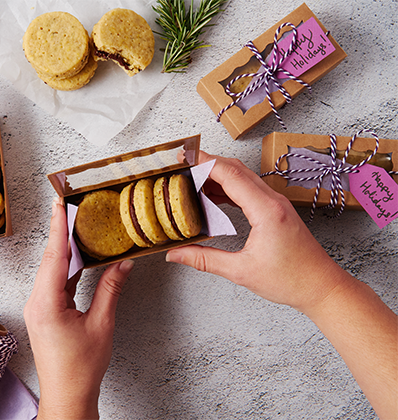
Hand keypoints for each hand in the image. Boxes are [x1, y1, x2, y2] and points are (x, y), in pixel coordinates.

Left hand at [24, 197, 132, 419]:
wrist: (67, 395)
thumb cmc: (81, 367)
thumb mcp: (101, 324)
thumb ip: (111, 289)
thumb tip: (123, 263)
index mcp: (47, 303)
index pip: (54, 257)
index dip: (58, 229)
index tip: (60, 205)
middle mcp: (37, 302)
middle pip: (51, 260)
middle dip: (60, 232)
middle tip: (68, 206)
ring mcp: (39, 307)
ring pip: (52, 270)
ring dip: (64, 249)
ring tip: (74, 225)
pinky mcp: (45, 312)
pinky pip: (55, 283)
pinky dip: (66, 268)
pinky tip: (77, 257)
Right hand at [167, 152, 396, 417]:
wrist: (322, 287)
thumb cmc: (290, 280)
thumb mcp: (240, 271)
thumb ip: (204, 259)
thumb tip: (175, 255)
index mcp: (265, 210)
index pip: (229, 175)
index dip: (204, 163)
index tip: (183, 157)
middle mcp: (273, 200)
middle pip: (235, 169)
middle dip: (207, 163)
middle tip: (181, 163)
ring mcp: (276, 203)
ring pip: (243, 177)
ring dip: (217, 173)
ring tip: (191, 177)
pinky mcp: (276, 210)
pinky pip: (249, 189)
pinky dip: (229, 186)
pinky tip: (212, 194)